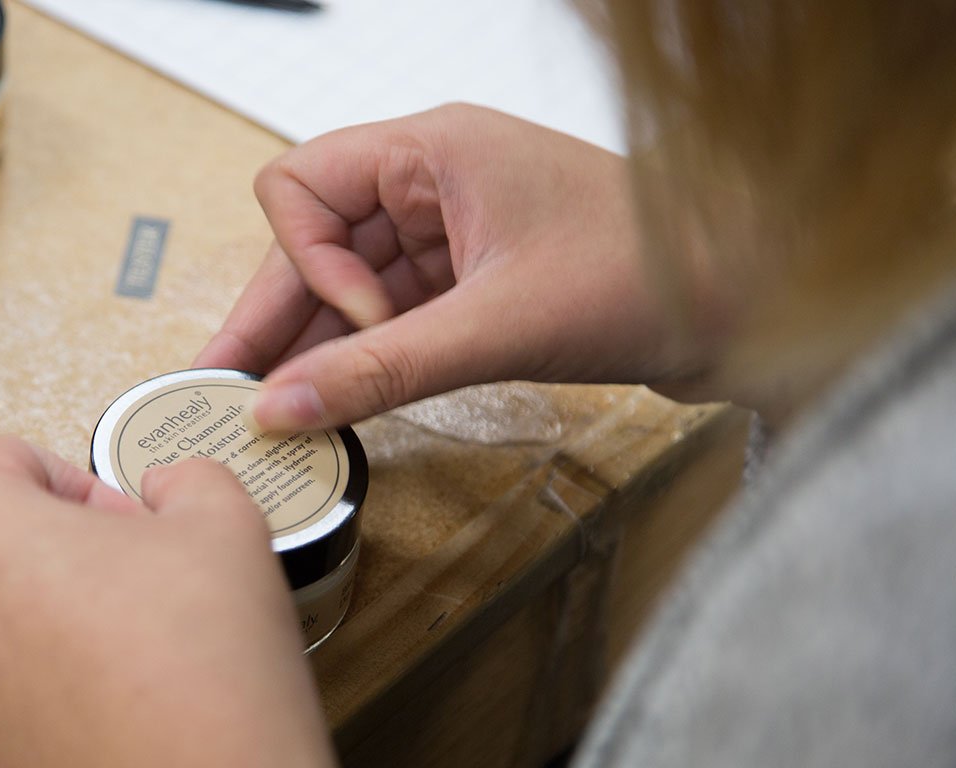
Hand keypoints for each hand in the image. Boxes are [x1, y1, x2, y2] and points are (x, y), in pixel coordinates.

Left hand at [0, 437, 340, 767]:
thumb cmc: (205, 655)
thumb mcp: (224, 523)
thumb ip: (186, 478)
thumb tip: (166, 487)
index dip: (72, 475)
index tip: (121, 516)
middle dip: (4, 520)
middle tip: (84, 550)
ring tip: (87, 621)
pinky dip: (9, 670)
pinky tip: (86, 689)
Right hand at [196, 103, 720, 429]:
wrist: (749, 302)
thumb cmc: (651, 272)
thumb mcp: (497, 326)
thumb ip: (381, 371)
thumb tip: (284, 407)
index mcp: (433, 151)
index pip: (304, 185)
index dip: (306, 262)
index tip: (355, 325)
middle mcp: (432, 183)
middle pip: (315, 244)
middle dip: (275, 317)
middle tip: (222, 388)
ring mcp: (451, 235)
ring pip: (348, 287)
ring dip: (315, 347)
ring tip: (269, 413)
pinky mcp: (473, 283)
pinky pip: (391, 317)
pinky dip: (363, 360)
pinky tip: (336, 404)